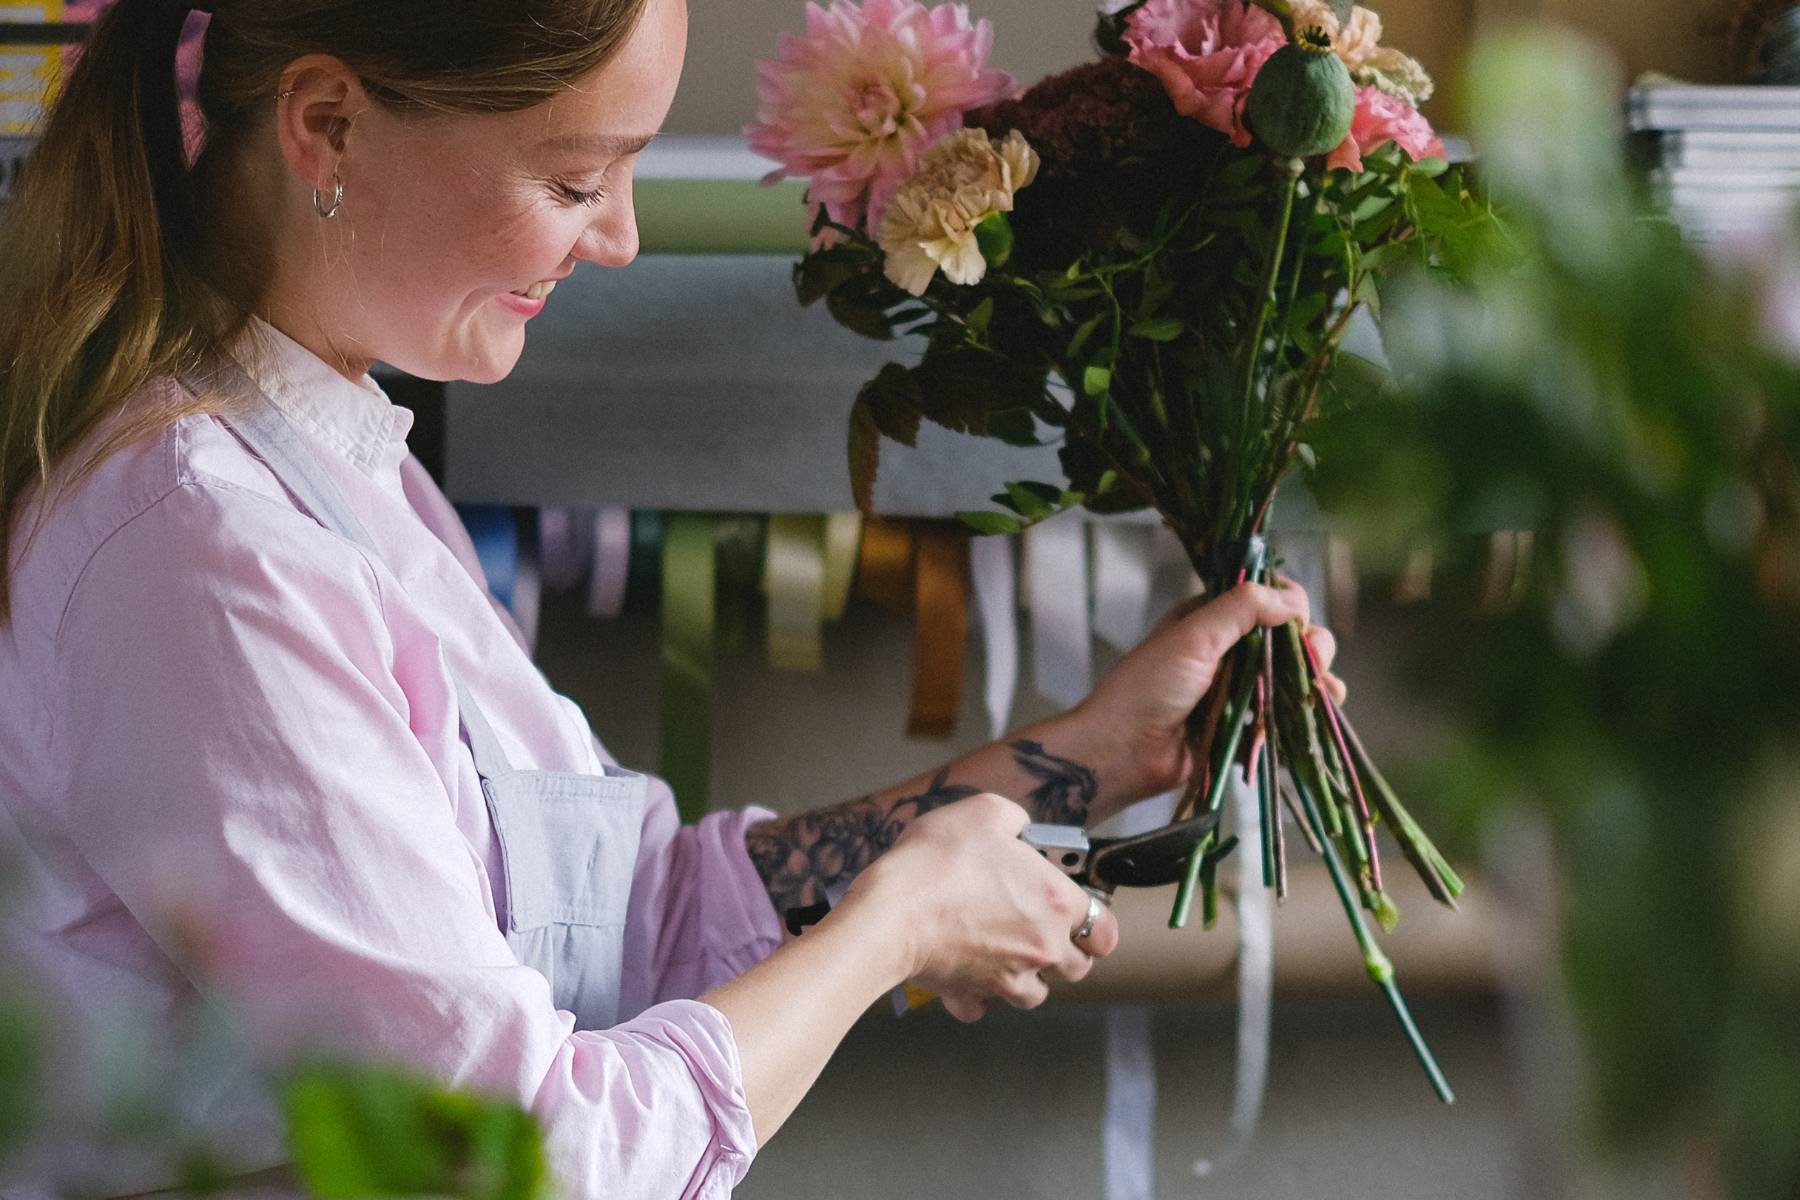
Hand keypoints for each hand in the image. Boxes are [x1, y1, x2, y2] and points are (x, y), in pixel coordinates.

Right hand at [845, 793, 1119, 1022]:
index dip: (1096, 923)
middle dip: (1063, 952)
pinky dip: (976, 995)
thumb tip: (1018, 829)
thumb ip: (1015, 820)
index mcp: (1056, 902)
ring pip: (1034, 993)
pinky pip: (982, 1006)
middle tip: (1038, 929)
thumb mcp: (985, 812)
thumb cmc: (937, 863)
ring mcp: (1008, 977)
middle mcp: (1041, 947)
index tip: (1079, 914)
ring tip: (1000, 948)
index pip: (1106, 931)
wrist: (890, 913)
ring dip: (1024, 975)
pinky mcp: (971, 995)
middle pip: (1077, 967)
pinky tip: (963, 970)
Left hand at [1074, 580, 1345, 819]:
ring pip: (1289, 684)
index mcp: (1210, 622)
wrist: (1120, 753)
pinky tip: (1313, 722)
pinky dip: (1299, 722)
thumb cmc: (1147, 688)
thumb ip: (1242, 609)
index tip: (1300, 623)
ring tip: (1327, 693)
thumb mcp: (1193, 636)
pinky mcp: (1238, 732)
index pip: (1266, 603)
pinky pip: (1278, 724)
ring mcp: (1234, 694)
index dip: (1291, 609)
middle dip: (1312, 650)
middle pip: (1286, 644)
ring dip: (1315, 686)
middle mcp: (1225, 654)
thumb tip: (1293, 599)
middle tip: (1318, 664)